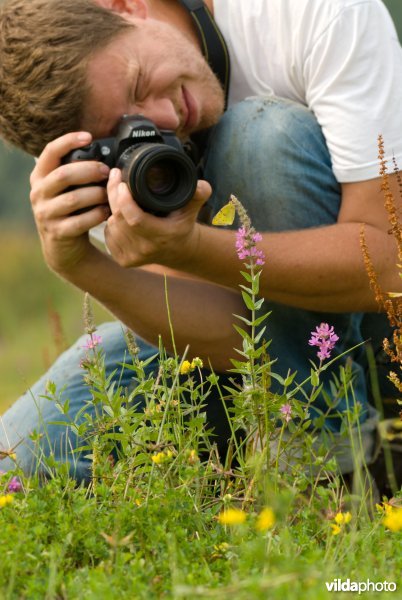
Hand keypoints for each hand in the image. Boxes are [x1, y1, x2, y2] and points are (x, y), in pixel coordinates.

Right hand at [29, 132, 110, 274]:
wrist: (64, 246)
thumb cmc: (72, 211)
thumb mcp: (68, 189)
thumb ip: (77, 172)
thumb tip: (105, 154)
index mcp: (40, 176)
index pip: (50, 152)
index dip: (68, 141)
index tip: (88, 137)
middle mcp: (38, 193)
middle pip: (63, 174)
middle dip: (89, 170)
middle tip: (107, 171)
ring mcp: (45, 214)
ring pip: (74, 199)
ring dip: (96, 194)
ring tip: (109, 194)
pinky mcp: (57, 232)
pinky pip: (80, 221)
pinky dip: (97, 215)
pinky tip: (107, 212)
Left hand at [104, 168, 210, 268]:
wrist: (177, 251)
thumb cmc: (182, 225)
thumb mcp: (191, 210)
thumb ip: (198, 195)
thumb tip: (202, 185)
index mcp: (162, 236)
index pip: (135, 219)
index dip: (124, 200)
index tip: (123, 184)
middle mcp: (146, 249)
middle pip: (119, 219)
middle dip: (115, 197)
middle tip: (117, 180)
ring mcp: (133, 257)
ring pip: (112, 226)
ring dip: (112, 210)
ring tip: (119, 197)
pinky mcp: (124, 260)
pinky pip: (108, 236)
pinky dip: (111, 223)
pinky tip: (119, 217)